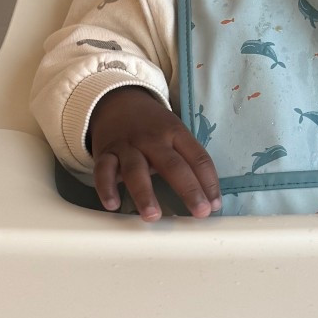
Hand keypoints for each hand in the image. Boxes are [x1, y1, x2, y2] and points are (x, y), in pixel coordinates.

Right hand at [89, 87, 220, 220]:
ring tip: (152, 216)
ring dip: (144, 194)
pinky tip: (112, 204)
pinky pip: (103, 171)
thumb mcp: (173, 132)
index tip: (214, 205)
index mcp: (175, 132)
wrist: (116, 101)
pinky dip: (106, 188)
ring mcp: (127, 146)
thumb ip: (187, 159)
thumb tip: (207, 197)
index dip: (209, 182)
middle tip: (200, 212)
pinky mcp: (105, 153)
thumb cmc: (151, 126)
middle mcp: (152, 139)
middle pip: (173, 165)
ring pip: (136, 170)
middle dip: (188, 190)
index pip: (198, 157)